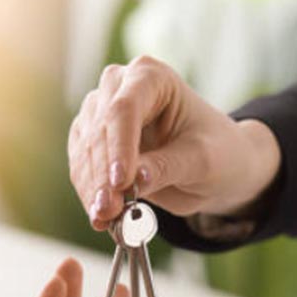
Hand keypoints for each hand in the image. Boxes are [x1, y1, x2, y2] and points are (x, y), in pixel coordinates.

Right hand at [68, 56, 280, 229]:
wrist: (207, 167)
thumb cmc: (215, 152)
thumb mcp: (201, 160)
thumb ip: (167, 167)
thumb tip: (134, 179)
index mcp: (152, 78)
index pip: (124, 109)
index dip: (119, 147)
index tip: (120, 183)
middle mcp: (118, 89)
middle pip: (99, 131)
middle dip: (102, 176)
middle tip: (109, 211)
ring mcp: (99, 115)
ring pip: (84, 152)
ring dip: (91, 189)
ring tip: (103, 219)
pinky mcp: (88, 142)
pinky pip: (80, 169)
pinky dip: (88, 194)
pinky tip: (99, 216)